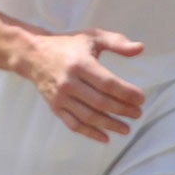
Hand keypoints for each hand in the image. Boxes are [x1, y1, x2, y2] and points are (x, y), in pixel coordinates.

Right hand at [18, 29, 145, 141]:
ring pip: (89, 116)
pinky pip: (74, 124)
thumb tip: (140, 48)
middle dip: (123, 110)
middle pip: (100, 102)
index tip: (141, 99)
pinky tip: (105, 138)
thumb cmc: (67, 44)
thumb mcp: (91, 37)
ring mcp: (60, 96)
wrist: (33, 54)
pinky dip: (90, 133)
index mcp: (80, 63)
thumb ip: (117, 42)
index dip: (127, 93)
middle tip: (137, 114)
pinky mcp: (54, 106)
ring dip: (110, 125)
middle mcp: (69, 81)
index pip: (108, 83)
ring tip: (126, 128)